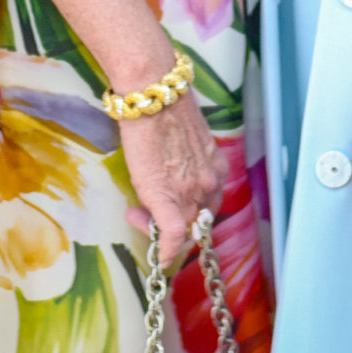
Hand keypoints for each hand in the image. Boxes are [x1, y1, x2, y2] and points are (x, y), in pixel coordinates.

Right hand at [118, 97, 222, 266]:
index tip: (166, 205)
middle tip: (143, 215)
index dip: (187, 212)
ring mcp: (192, 192)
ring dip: (158, 230)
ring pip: (183, 229)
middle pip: (196, 220)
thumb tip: (168, 169)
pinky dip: (166, 250)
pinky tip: (159, 258)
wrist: (153, 94)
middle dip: (173, 224)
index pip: (207, 204)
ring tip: (136, 215)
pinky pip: (173, 235)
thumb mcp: (184, 138)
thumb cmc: (162, 107)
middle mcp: (210, 183)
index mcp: (215, 168)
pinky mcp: (170, 198)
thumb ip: (184, 160)